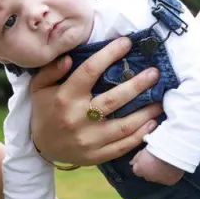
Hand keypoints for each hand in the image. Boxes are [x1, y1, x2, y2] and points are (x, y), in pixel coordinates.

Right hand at [29, 37, 162, 166]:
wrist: (39, 147)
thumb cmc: (44, 111)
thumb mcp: (39, 87)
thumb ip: (51, 70)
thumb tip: (69, 58)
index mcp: (65, 98)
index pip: (89, 71)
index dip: (109, 55)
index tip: (126, 43)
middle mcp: (78, 118)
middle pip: (114, 99)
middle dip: (137, 84)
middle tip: (154, 73)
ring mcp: (89, 139)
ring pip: (124, 125)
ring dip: (145, 111)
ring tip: (160, 100)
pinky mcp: (97, 155)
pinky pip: (123, 145)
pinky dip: (140, 135)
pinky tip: (152, 123)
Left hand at [131, 149, 183, 184]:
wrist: (172, 150)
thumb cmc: (156, 146)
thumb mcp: (143, 150)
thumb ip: (136, 158)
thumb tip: (131, 163)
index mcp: (139, 169)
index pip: (136, 170)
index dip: (141, 165)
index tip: (146, 160)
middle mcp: (148, 177)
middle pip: (147, 176)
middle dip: (150, 170)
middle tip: (156, 162)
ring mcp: (159, 180)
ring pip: (157, 178)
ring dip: (159, 173)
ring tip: (164, 164)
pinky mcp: (170, 181)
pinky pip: (168, 179)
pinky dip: (169, 175)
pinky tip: (171, 168)